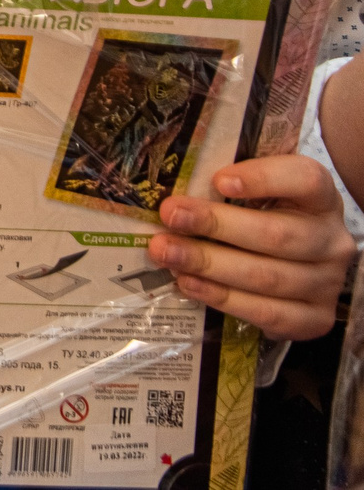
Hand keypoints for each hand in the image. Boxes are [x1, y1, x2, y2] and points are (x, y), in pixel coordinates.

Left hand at [150, 155, 355, 338]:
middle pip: (276, 234)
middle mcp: (332, 240)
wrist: (294, 267)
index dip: (264, 178)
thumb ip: (228, 185)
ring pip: (267, 277)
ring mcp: (327, 283)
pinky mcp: (315, 318)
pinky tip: (188, 283)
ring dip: (209, 265)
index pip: (305, 180)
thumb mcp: (256, 193)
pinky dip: (223, 298)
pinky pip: (268, 312)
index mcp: (321, 198)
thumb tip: (176, 193)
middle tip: (170, 216)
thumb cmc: (265, 218)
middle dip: (216, 225)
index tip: (219, 180)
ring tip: (166, 252)